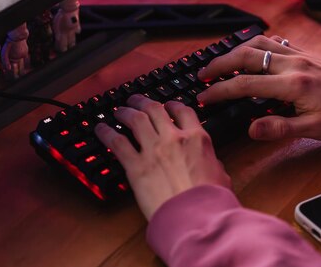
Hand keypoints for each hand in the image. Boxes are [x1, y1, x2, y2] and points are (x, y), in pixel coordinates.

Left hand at [95, 95, 230, 219]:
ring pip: (135, 119)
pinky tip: (100, 129)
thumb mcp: (220, 175)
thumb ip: (211, 162)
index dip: (172, 105)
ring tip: (119, 111)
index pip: (183, 111)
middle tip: (135, 101)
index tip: (167, 106)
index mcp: (197, 138)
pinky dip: (106, 133)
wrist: (196, 218)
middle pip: (154, 109)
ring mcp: (153, 150)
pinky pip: (117, 143)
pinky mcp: (136, 166)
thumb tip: (210, 162)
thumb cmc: (211, 201)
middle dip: (143, 102)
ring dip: (125, 112)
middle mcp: (173, 138)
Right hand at [197, 35, 320, 141]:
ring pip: (259, 43)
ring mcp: (298, 55)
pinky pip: (275, 41)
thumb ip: (280, 128)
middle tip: (202, 74)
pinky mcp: (304, 53)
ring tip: (220, 62)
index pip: (246, 84)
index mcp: (294, 85)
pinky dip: (256, 44)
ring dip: (235, 50)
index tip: (203, 97)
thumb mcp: (314, 130)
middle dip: (220, 64)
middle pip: (246, 56)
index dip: (220, 90)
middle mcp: (293, 64)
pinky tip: (250, 52)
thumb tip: (251, 129)